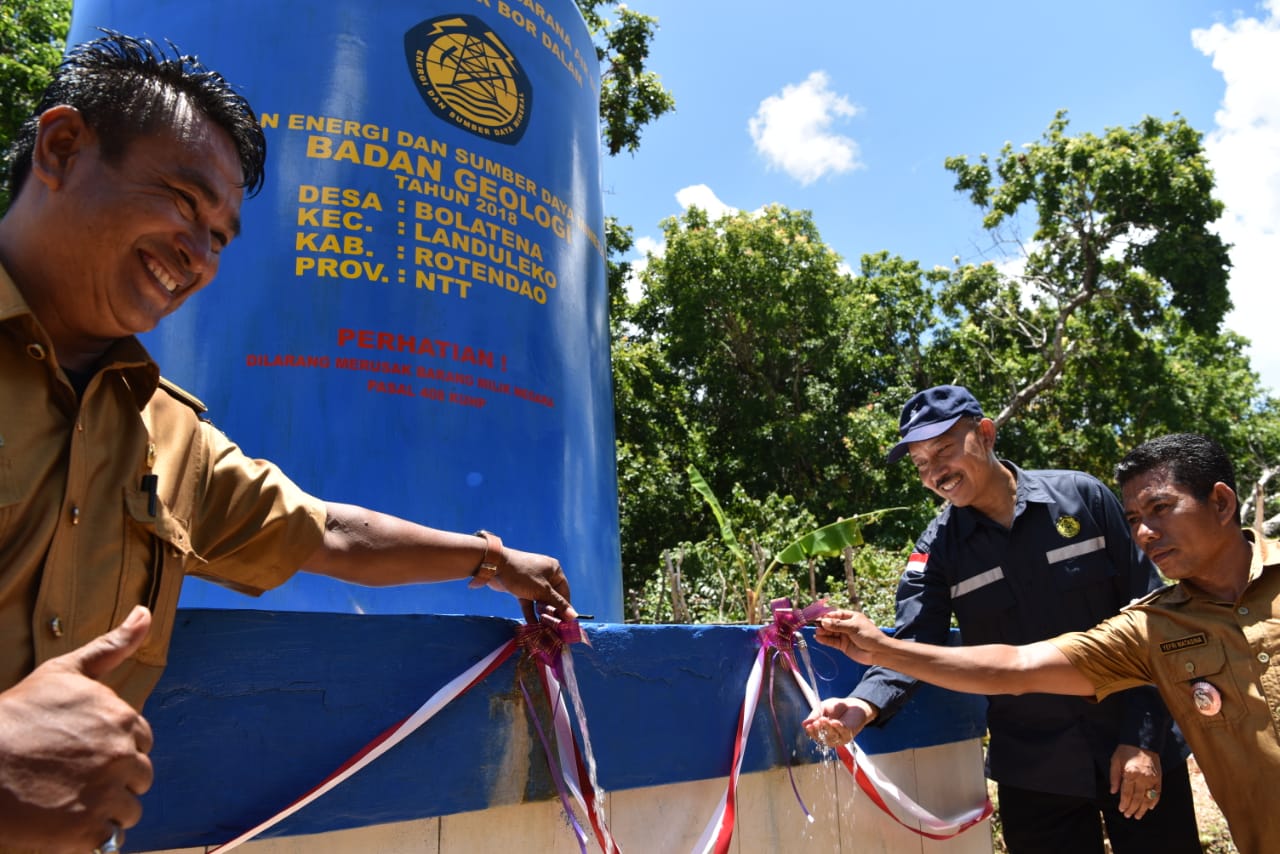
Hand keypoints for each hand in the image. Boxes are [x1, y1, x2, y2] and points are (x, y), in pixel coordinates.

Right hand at [0, 606, 153, 852]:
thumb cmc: (15, 717)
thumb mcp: (63, 673)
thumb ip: (112, 646)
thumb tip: (146, 612)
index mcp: (123, 718)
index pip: (140, 741)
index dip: (113, 747)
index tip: (81, 750)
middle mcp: (122, 754)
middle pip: (139, 776)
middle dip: (112, 778)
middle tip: (69, 777)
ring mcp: (106, 793)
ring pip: (128, 809)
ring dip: (103, 809)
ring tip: (64, 799)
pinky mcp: (87, 830)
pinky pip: (106, 837)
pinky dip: (86, 836)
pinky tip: (58, 820)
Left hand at [487, 546, 575, 622]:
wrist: (494, 567)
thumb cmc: (522, 575)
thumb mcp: (542, 590)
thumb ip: (558, 604)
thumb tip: (574, 616)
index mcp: (554, 570)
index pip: (564, 592)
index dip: (565, 607)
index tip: (566, 623)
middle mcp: (545, 575)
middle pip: (552, 598)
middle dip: (552, 612)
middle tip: (555, 628)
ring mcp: (532, 582)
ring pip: (540, 601)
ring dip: (541, 614)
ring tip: (545, 629)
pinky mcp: (521, 589)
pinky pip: (530, 602)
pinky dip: (531, 613)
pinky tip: (533, 626)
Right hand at [803, 697, 876, 747]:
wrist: (852, 704)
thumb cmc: (835, 708)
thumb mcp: (822, 709)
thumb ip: (814, 716)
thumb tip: (803, 724)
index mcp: (821, 732)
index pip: (814, 735)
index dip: (811, 731)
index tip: (808, 726)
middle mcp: (830, 738)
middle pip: (822, 737)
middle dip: (819, 730)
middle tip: (816, 722)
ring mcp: (839, 738)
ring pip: (832, 736)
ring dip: (827, 728)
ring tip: (823, 719)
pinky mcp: (849, 734)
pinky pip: (843, 732)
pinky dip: (838, 727)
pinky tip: (834, 722)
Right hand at [813, 609, 884, 663]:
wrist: (878, 652)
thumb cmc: (869, 635)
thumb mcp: (853, 627)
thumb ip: (837, 625)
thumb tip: (823, 621)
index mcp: (851, 617)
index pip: (836, 614)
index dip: (828, 616)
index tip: (819, 617)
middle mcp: (847, 626)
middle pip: (832, 624)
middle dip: (824, 624)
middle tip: (816, 625)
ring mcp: (844, 636)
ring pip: (831, 633)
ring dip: (823, 632)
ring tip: (817, 632)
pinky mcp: (843, 646)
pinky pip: (832, 642)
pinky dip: (825, 640)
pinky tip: (819, 638)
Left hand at [1110, 744, 1162, 818]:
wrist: (1142, 741)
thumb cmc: (1126, 750)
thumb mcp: (1115, 760)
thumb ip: (1114, 777)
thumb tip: (1113, 792)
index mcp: (1130, 773)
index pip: (1127, 793)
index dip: (1124, 803)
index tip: (1121, 809)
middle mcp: (1142, 777)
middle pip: (1137, 798)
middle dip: (1132, 808)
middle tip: (1128, 815)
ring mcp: (1152, 778)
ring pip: (1148, 798)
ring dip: (1143, 808)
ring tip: (1138, 816)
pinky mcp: (1159, 778)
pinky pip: (1158, 792)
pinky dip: (1154, 801)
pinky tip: (1150, 807)